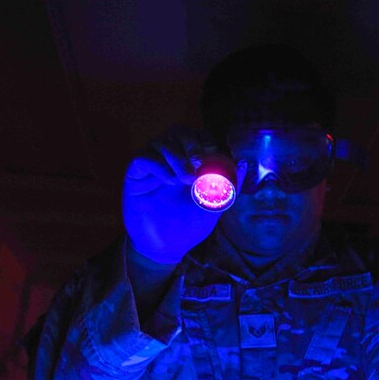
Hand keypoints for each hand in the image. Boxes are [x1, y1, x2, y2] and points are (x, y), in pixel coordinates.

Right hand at [123, 127, 221, 263]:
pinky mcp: (136, 175)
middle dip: (191, 144)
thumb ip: (228, 185)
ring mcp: (153, 166)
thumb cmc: (189, 225)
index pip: (198, 136)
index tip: (212, 153)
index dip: (205, 140)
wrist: (165, 247)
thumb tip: (242, 163)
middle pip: (179, 132)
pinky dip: (158, 165)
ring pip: (161, 142)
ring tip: (186, 179)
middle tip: (198, 163)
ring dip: (177, 157)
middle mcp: (170, 159)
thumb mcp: (213, 206)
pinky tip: (169, 181)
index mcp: (190, 162)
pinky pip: (143, 158)